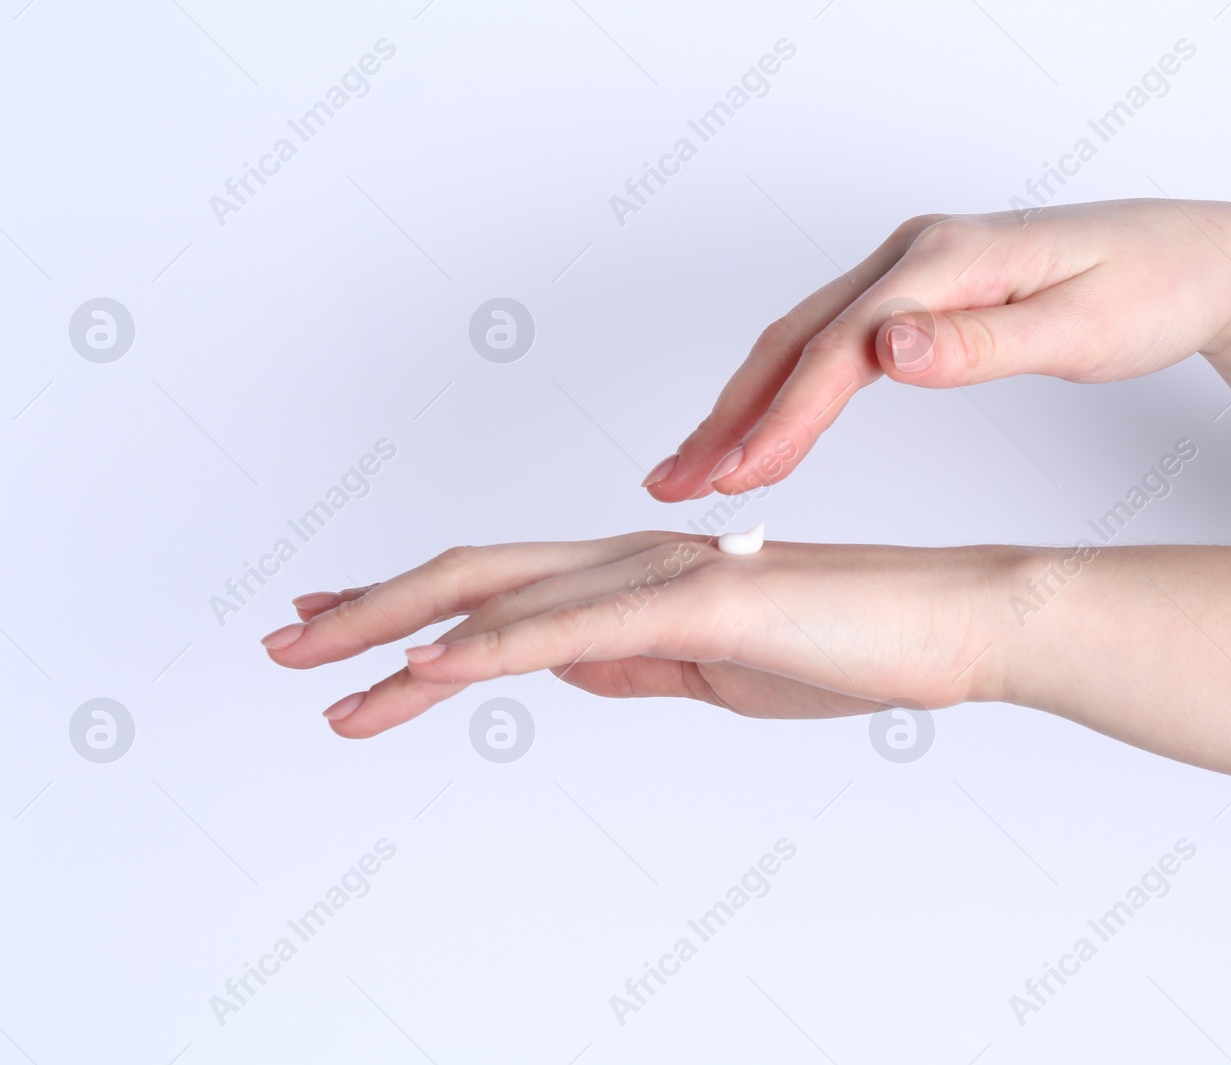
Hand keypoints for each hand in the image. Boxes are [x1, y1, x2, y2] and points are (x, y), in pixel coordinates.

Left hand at [261, 532, 1003, 738]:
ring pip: (501, 597)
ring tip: (316, 667)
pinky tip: (429, 667)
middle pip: (471, 576)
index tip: (337, 625)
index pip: (496, 587)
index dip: (406, 604)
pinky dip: (494, 646)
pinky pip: (576, 629)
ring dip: (397, 630)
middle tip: (282, 638)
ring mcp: (661, 575)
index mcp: (634, 576)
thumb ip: (634, 664)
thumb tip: (561, 669)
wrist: (948, 621)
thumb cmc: (847, 642)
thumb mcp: (712, 671)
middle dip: (366, 607)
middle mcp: (631, 558)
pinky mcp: (702, 604)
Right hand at [642, 198, 1230, 499]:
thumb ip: (981, 345)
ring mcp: (910, 266)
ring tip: (694, 467)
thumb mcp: (1081, 330)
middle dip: (728, 416)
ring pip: (799, 339)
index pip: (841, 349)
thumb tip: (888, 352)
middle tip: (672, 483)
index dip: (784, 418)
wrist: (1198, 254)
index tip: (737, 477)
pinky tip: (760, 426)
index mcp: (948, 260)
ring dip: (742, 404)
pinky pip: (828, 338)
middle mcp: (914, 254)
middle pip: (794, 339)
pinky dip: (783, 387)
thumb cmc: (1152, 291)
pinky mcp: (916, 287)